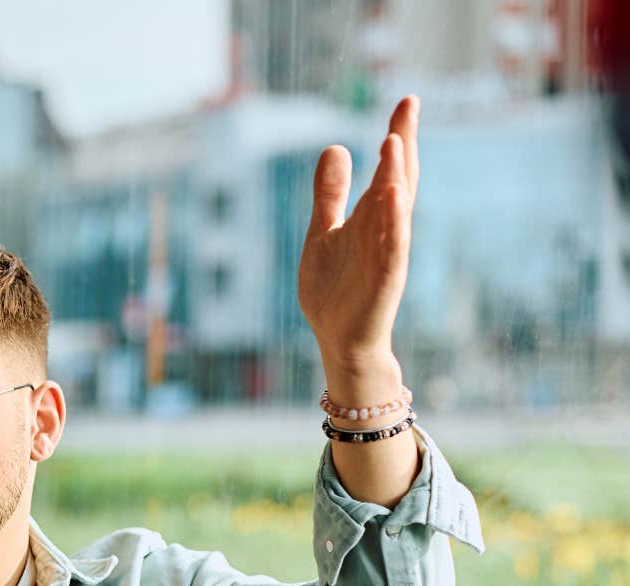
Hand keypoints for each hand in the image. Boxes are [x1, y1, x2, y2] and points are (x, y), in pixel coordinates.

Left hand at [297, 96, 419, 381]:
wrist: (339, 339)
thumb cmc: (336, 288)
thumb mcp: (325, 231)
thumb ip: (330, 193)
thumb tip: (336, 146)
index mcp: (373, 217)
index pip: (390, 169)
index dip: (399, 134)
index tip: (407, 100)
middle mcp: (386, 230)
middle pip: (399, 179)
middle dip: (403, 143)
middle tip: (408, 104)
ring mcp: (387, 254)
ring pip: (395, 209)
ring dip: (395, 176)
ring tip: (393, 140)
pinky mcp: (384, 279)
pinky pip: (391, 247)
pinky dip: (392, 222)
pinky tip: (392, 197)